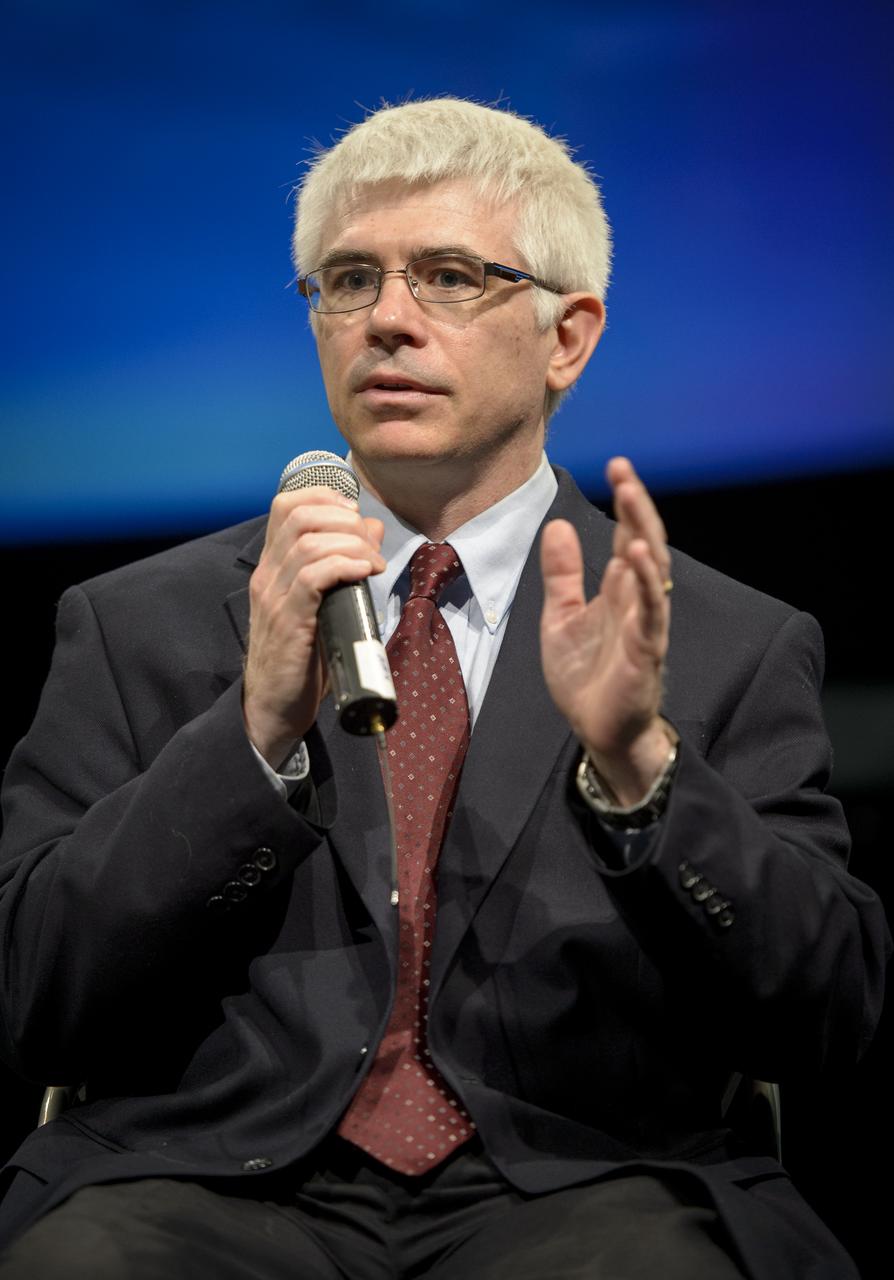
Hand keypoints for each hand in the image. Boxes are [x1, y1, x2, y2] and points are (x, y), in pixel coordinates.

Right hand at [243, 487, 385, 765]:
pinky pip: (312, 577)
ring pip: (308, 542)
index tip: (355, 514)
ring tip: (373, 564)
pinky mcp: (288, 622)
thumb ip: (342, 563)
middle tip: (370, 545)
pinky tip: (364, 573)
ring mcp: (274, 597)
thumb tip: (372, 528)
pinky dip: (343, 566)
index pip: (286, 505)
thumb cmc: (303, 656)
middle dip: (345, 519)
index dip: (325, 496)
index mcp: (272, 565)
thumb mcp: (324, 602)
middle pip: (299, 516)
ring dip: (352, 544)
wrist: (274, 707)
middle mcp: (268, 574)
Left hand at [540, 457, 672, 804]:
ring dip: (644, 533)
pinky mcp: (645, 651)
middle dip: (636, 506)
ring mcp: (645, 623)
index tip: (617, 465)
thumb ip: (562, 575)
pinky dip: (647, 583)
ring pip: (654, 570)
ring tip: (632, 498)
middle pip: (645, 542)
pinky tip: (639, 557)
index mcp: (618, 590)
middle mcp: (637, 600)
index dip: (625, 502)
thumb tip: (557, 526)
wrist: (597, 729)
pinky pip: (651, 612)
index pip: (627, 536)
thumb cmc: (586, 676)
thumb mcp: (561, 617)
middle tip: (624, 469)